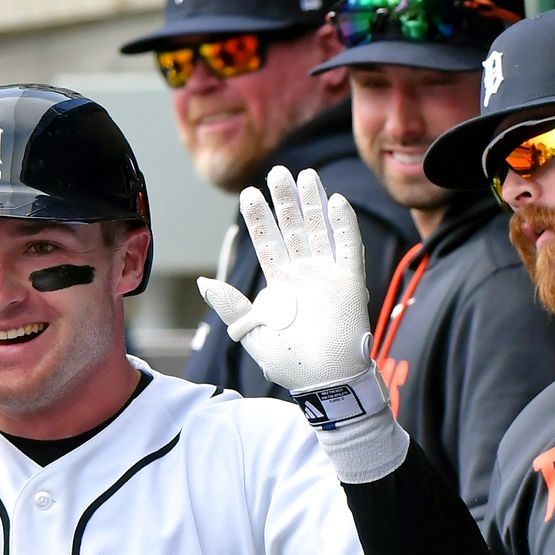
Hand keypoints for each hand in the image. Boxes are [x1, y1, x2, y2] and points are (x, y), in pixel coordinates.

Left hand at [196, 165, 370, 395]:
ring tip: (304, 175)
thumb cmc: (290, 362)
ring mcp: (327, 275)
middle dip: (284, 200)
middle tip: (277, 171)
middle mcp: (303, 274)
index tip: (248, 194)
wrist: (324, 382)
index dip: (259, 218)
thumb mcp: (252, 331)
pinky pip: (348, 247)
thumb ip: (230, 305)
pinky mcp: (350, 281)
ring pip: (319, 229)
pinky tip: (335, 201)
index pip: (267, 242)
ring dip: (312, 203)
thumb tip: (203, 282)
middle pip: (293, 228)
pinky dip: (344, 224)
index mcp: (280, 284)